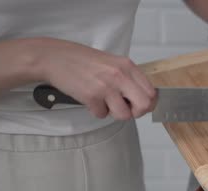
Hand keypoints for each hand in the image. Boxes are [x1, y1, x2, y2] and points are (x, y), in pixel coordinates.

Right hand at [34, 38, 155, 119]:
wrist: (55, 57)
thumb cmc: (82, 61)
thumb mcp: (112, 63)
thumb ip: (128, 78)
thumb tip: (143, 98)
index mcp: (127, 66)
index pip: (151, 92)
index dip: (148, 104)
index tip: (139, 106)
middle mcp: (120, 76)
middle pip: (144, 106)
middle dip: (136, 112)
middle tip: (125, 108)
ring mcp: (106, 86)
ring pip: (124, 115)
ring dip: (114, 113)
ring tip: (104, 102)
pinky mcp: (92, 96)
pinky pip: (102, 115)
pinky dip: (96, 111)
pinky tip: (90, 99)